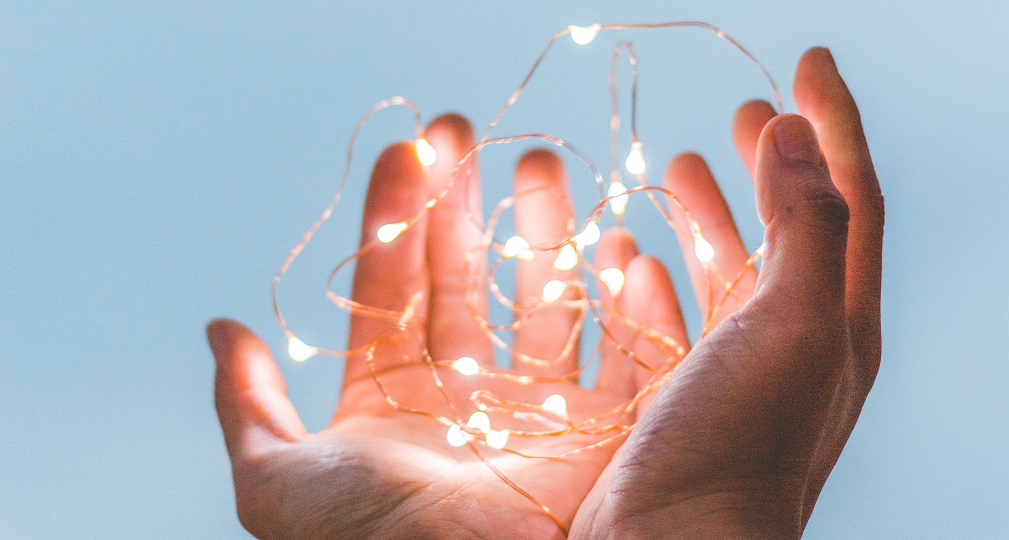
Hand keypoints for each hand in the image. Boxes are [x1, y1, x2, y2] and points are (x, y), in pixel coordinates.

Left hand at [209, 114, 678, 538]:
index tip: (409, 149)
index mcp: (392, 398)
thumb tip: (222, 330)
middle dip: (463, 203)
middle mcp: (464, 396)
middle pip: (464, 277)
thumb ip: (250, 405)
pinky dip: (623, 300)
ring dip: (541, 232)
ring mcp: (533, 410)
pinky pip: (619, 352)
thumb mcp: (278, 480)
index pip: (392, 285)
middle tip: (465, 134)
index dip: (397, 215)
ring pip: (540, 300)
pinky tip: (615, 247)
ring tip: (539, 165)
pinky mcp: (600, 430)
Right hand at [570, 48, 883, 538]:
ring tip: (677, 165)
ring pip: (728, 273)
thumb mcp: (794, 326)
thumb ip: (807, 224)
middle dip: (771, 163)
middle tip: (744, 109)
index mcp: (836, 320)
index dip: (833, 122)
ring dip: (710, 213)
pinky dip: (657, 277)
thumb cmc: (736, 448)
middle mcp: (795, 347)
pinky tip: (631, 258)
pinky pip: (675, 319)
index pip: (849, 197)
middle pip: (790, 231)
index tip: (807, 58)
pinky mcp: (680, 402)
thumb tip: (797, 131)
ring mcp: (735, 376)